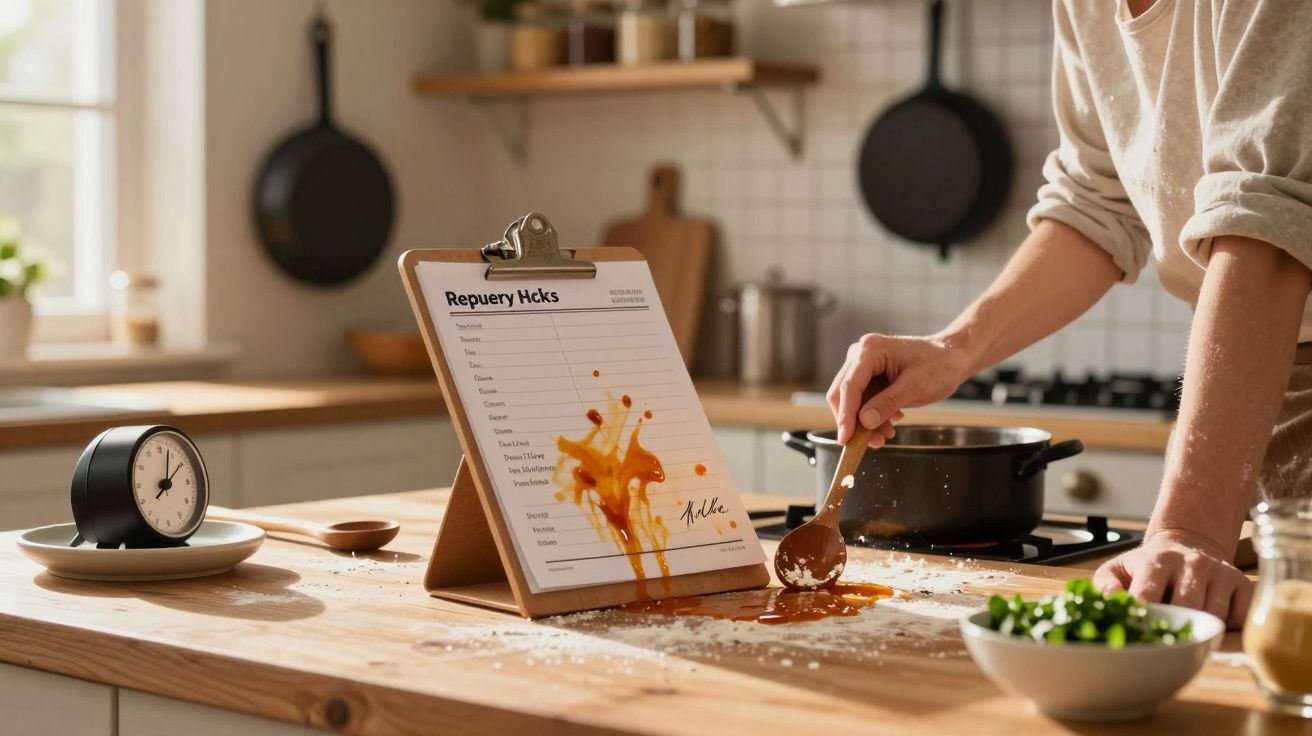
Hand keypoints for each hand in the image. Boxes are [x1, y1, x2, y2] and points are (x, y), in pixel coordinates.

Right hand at [826, 333, 971, 446]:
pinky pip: (862, 400)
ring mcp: (863, 365)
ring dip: (864, 421)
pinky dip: (872, 416)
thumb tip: (864, 421)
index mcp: (870, 350)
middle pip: (843, 393)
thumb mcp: (915, 386)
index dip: (846, 415)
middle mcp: (860, 354)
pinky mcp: (869, 376)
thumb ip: (888, 403)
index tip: (845, 439)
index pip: (850, 386)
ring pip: (851, 400)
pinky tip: (890, 422)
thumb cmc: (939, 365)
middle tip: (872, 442)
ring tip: (887, 434)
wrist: (952, 358)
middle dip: (854, 421)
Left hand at [1093, 530, 1252, 628]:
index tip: (1138, 635)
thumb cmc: (1149, 565)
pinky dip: (1229, 627)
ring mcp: (1221, 572)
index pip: (1149, 597)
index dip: (1143, 620)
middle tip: (1167, 640)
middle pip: (1188, 609)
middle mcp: (1193, 563)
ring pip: (1216, 616)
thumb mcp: (1119, 567)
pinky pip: (1241, 617)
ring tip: (1188, 629)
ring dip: (1202, 629)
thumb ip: (1105, 583)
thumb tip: (1111, 598)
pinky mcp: (1243, 584)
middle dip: (1175, 628)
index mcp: (1158, 560)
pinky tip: (1212, 621)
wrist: (1188, 543)